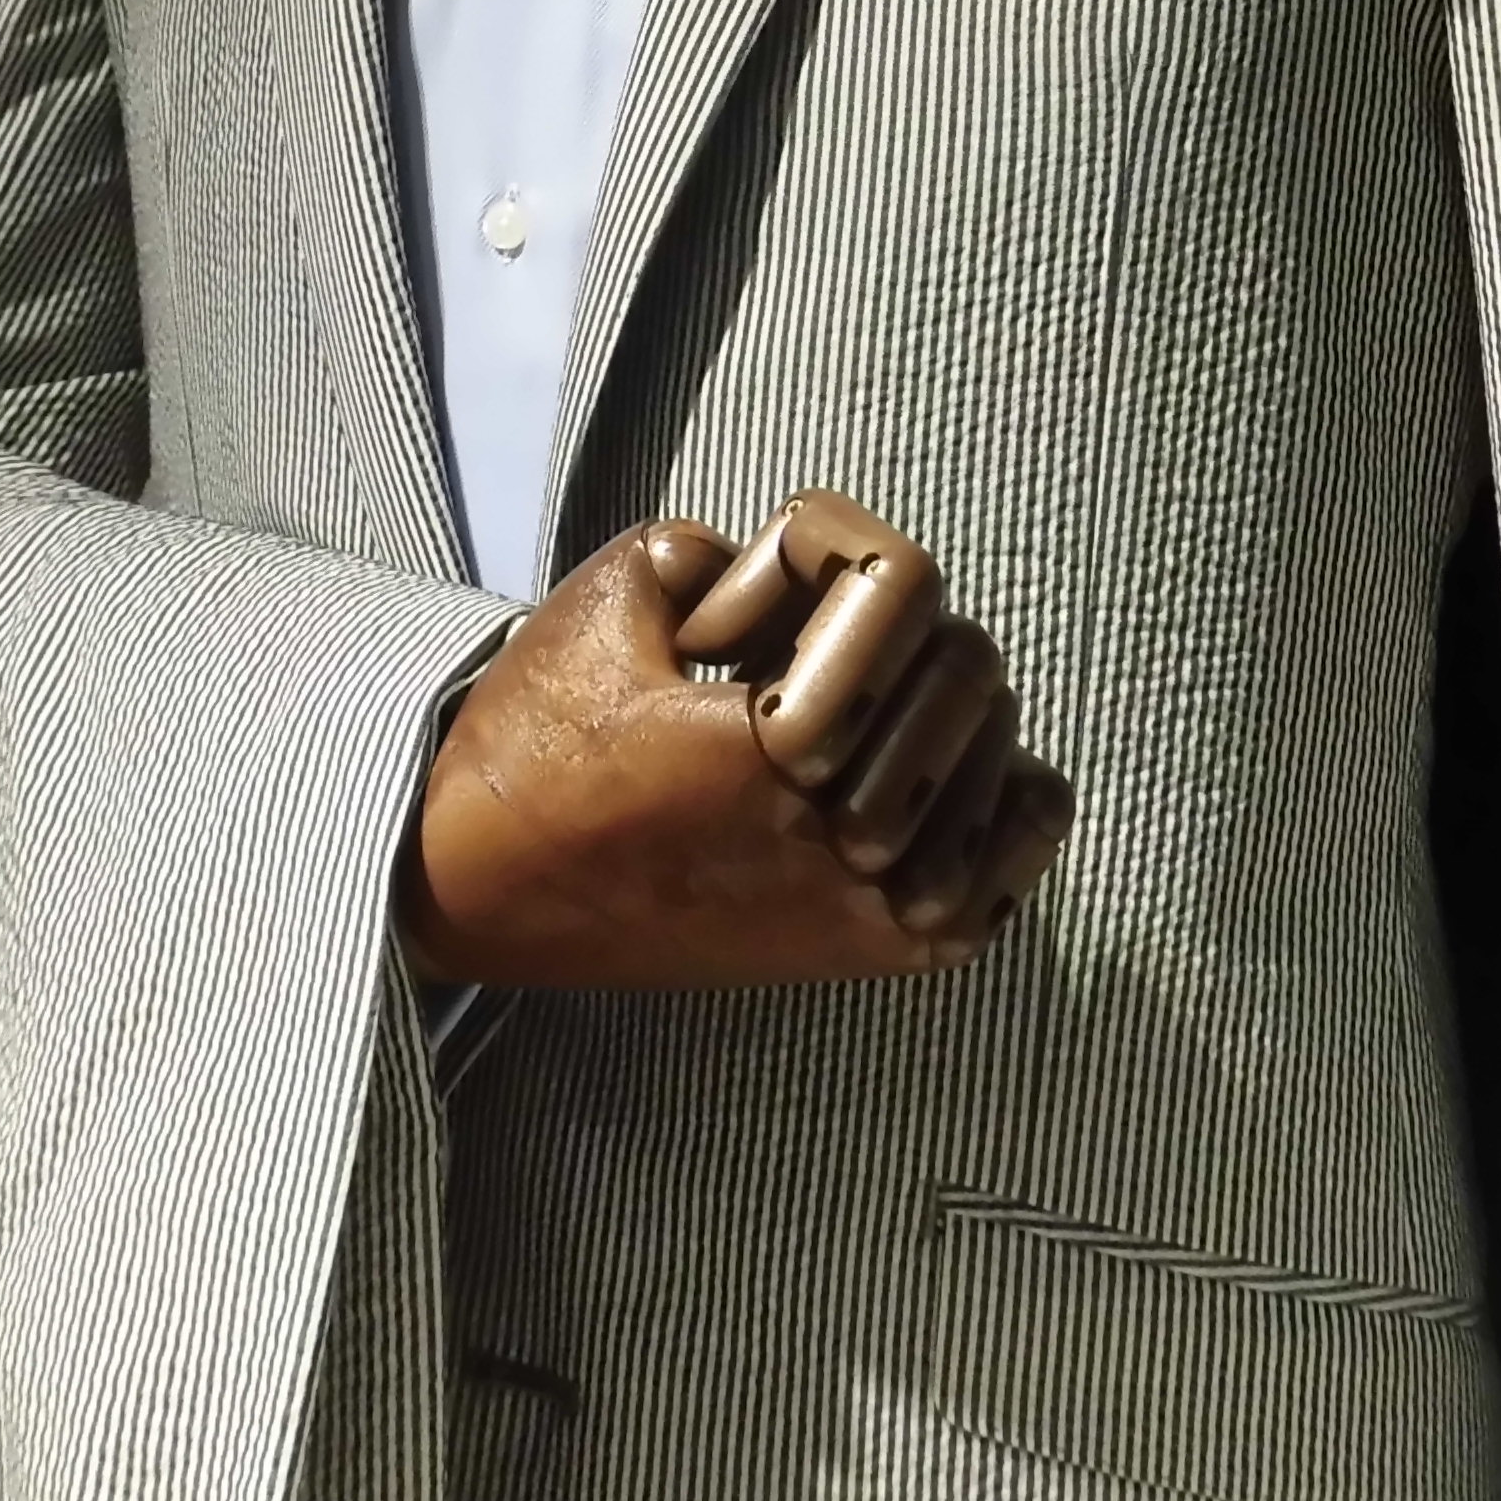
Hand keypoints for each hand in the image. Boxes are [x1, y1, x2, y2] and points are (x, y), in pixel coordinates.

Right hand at [401, 493, 1076, 988]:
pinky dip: (998, 784)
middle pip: (966, 661)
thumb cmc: (539, 738)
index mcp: (777, 746)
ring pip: (998, 742)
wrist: (480, 893)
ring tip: (833, 716)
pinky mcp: (889, 952)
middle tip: (782, 656)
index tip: (743, 594)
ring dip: (928, 698)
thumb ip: (743, 550)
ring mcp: (878, 910)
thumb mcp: (622, 593)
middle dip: (883, 625)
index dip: (826, 548)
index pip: (905, 584)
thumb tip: (832, 576)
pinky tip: (929, 760)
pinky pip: (1019, 845)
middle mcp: (845, 841)